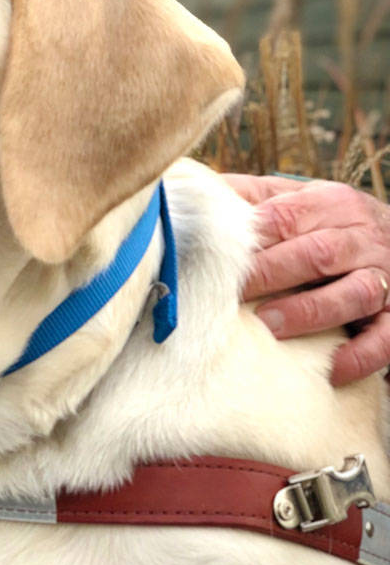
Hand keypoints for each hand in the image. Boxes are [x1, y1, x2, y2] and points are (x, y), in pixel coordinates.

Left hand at [226, 174, 389, 385]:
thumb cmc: (328, 223)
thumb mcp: (298, 199)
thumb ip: (251, 197)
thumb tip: (194, 194)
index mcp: (331, 204)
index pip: (285, 219)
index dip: (249, 243)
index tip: (214, 263)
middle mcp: (362, 237)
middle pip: (316, 254)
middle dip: (270, 276)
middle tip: (230, 297)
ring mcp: (385, 276)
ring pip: (354, 292)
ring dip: (310, 311)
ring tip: (270, 327)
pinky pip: (385, 337)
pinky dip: (360, 355)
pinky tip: (331, 369)